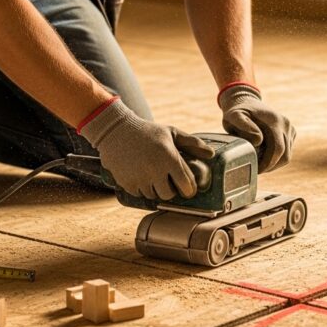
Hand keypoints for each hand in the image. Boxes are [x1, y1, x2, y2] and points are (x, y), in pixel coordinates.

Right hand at [79, 98, 214, 199]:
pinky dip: (141, 188)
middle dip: (171, 190)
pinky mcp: (127, 183)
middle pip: (169, 195)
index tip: (188, 189)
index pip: (186, 186)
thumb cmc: (147, 131)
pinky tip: (140, 174)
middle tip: (168, 181)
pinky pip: (139, 194)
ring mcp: (139, 178)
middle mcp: (155, 170)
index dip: (189, 190)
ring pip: (153, 196)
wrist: (116, 130)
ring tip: (152, 174)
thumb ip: (192, 143)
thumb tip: (211, 154)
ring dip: (155, 188)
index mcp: (169, 158)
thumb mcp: (171, 132)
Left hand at [218, 83, 295, 171]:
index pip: (278, 149)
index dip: (268, 163)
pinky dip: (277, 158)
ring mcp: (290, 128)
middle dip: (271, 166)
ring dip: (274, 163)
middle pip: (285, 155)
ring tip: (259, 164)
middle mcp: (286, 124)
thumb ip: (243, 125)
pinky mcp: (290, 132)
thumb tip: (259, 140)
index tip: (257, 169)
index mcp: (275, 121)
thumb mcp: (233, 116)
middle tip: (257, 170)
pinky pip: (287, 152)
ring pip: (287, 155)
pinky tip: (264, 157)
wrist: (246, 101)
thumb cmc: (237, 111)